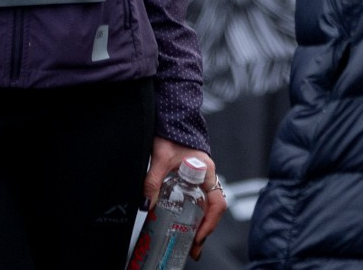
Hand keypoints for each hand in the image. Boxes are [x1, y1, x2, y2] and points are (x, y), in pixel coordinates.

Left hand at [145, 137, 224, 258]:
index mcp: (207, 171)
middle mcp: (207, 176)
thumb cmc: (171, 131)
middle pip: (211, 209)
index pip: (216, 203)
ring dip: (199, 224)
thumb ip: (153, 181)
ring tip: (189, 241)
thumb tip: (146, 204)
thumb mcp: (161, 158)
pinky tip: (183, 222)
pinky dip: (193, 213)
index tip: (198, 237)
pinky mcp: (191, 176)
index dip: (210, 223)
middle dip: (204, 230)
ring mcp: (200, 176)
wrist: (170, 115)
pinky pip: (197, 199)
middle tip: (193, 248)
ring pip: (205, 205)